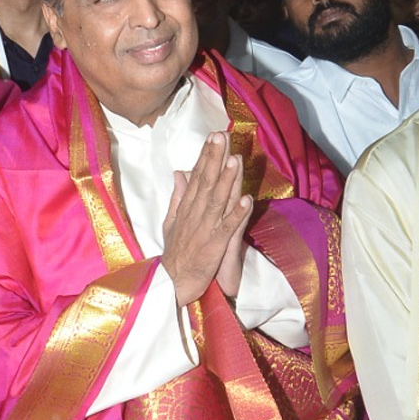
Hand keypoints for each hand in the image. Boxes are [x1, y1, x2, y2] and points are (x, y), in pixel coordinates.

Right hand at [162, 132, 252, 306]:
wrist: (172, 284)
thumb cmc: (175, 253)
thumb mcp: (171, 221)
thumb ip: (178, 196)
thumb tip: (180, 172)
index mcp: (187, 208)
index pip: (197, 177)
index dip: (206, 156)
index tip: (214, 136)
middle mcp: (195, 215)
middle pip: (207, 182)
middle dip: (215, 159)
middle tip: (223, 135)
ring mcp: (205, 230)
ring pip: (218, 201)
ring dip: (227, 180)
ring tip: (235, 159)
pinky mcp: (215, 247)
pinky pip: (228, 228)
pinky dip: (237, 214)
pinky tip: (247, 199)